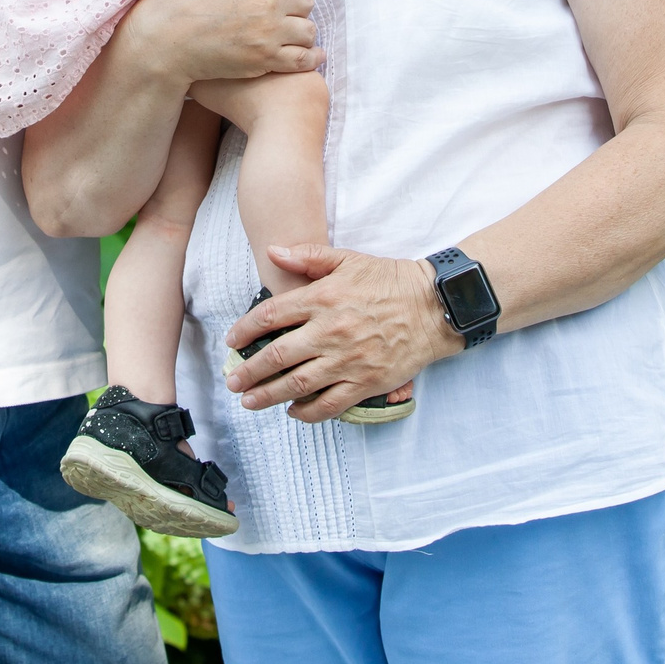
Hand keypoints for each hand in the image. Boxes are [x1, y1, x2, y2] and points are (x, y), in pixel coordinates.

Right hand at [134, 0, 318, 82]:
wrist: (161, 38)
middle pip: (305, 2)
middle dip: (293, 9)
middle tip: (276, 17)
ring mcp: (271, 29)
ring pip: (307, 31)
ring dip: (297, 34)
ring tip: (283, 37)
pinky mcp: (265, 58)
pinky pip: (303, 59)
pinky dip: (308, 58)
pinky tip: (308, 57)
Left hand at [223, 245, 457, 422]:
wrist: (432, 307)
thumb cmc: (388, 280)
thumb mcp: (347, 259)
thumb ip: (307, 256)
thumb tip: (273, 251)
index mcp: (322, 298)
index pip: (270, 316)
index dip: (245, 330)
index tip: (232, 341)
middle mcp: (330, 331)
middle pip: (277, 356)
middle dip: (249, 371)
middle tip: (232, 381)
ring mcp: (347, 360)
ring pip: (298, 384)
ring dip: (269, 395)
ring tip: (250, 401)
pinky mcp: (365, 382)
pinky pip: (329, 404)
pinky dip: (307, 412)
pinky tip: (293, 411)